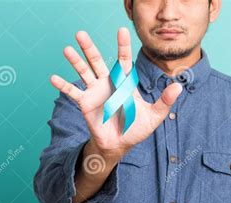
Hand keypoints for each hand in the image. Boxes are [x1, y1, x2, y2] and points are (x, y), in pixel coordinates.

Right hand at [50, 27, 181, 159]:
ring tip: (67, 49)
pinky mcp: (86, 104)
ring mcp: (95, 92)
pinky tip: (53, 78)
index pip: (123, 60)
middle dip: (90, 47)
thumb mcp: (154, 116)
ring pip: (84, 72)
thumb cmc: (137, 128)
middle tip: (81, 33)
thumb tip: (178, 86)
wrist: (120, 144)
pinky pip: (73, 93)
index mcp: (124, 82)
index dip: (123, 45)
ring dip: (75, 61)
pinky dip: (63, 86)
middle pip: (98, 61)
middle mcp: (108, 83)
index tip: (122, 30)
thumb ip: (165, 101)